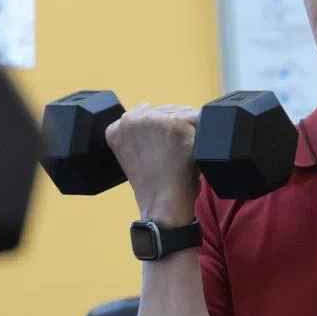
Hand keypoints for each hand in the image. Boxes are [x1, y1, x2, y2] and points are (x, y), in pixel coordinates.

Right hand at [104, 103, 200, 222]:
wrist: (162, 205)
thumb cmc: (153, 186)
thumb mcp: (135, 156)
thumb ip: (141, 135)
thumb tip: (162, 118)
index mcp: (116, 128)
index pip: (146, 114)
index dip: (161, 130)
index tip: (165, 147)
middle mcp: (130, 119)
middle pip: (165, 110)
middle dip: (176, 127)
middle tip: (176, 153)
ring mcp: (152, 120)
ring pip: (183, 113)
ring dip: (189, 129)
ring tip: (182, 155)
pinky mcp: (174, 123)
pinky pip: (198, 120)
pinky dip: (201, 135)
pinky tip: (191, 153)